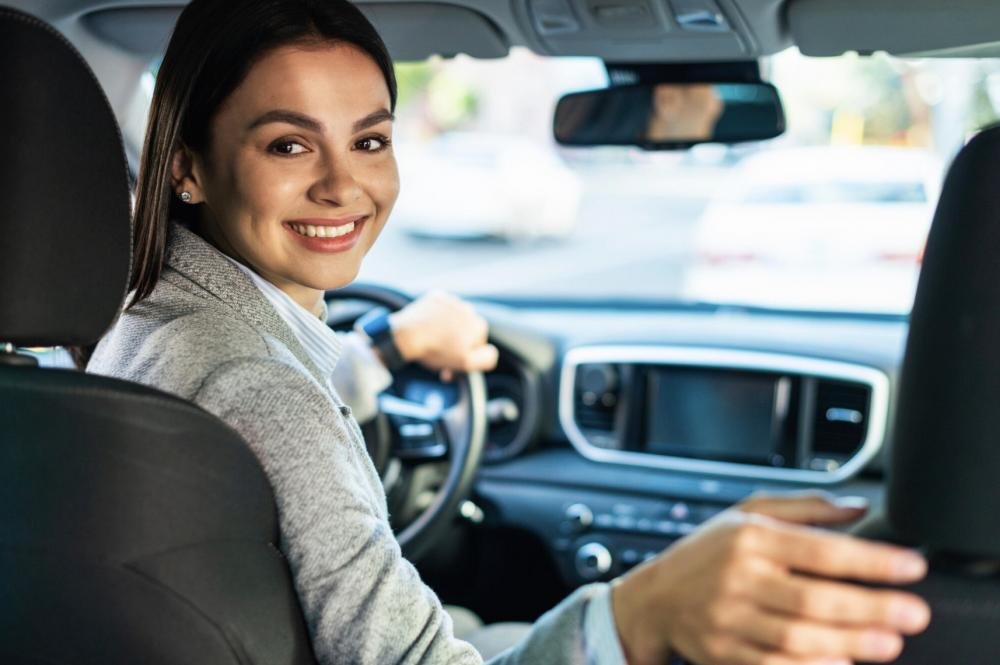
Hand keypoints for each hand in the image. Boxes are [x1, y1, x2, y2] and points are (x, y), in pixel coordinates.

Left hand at [388, 290, 498, 380]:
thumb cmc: (436, 350)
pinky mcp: (435, 297)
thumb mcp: (466, 363)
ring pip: (453, 318)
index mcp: (478, 324)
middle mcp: (468, 309)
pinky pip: (439, 307)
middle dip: (456, 341)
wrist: (407, 335)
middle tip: (441, 353)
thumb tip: (490, 351)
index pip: (478, 342)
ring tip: (433, 339)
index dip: (466, 353)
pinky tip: (427, 327)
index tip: (452, 360)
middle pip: (466, 329)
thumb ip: (487, 358)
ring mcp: (451, 301)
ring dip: (447, 328)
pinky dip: (435, 317)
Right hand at [612, 492, 930, 664]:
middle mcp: (737, 578)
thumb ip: (805, 508)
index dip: (870, 559)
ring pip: (797, 636)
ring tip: (888, 643)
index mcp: (748, 539)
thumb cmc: (707, 552)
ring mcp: (729, 620)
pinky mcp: (724, 653)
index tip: (912, 564)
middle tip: (914, 613)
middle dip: (869, 607)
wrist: (655, 598)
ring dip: (849, 642)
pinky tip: (841, 663)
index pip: (818, 548)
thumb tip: (860, 507)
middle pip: (812, 597)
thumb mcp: (747, 515)